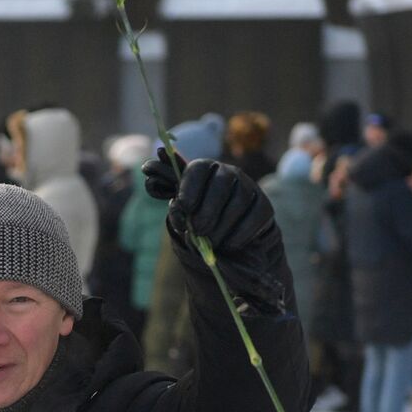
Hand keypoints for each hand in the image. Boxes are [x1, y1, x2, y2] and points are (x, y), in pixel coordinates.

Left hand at [142, 148, 286, 312]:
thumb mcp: (178, 198)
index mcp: (205, 168)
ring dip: (222, 226)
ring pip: (238, 203)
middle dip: (207, 211)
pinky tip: (228, 244)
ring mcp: (249, 188)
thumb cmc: (197, 209)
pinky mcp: (264, 206)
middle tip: (197, 230)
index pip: (197, 169)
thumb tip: (147, 167)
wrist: (227, 226)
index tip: (182, 208)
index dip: (189, 188)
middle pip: (220, 187)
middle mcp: (229, 173)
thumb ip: (162, 183)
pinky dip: (240, 234)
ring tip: (210, 241)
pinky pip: (255, 218)